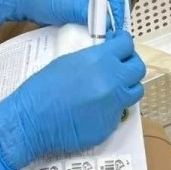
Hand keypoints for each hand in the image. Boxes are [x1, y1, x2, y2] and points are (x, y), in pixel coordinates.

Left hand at [0, 0, 128, 27]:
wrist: (22, 1)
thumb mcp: (74, 6)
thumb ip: (94, 16)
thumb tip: (110, 30)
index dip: (119, 14)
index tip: (118, 31)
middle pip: (111, 2)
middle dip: (112, 19)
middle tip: (114, 37)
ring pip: (102, 10)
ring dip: (103, 23)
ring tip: (106, 39)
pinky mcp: (78, 2)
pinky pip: (92, 14)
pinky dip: (94, 24)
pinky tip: (95, 35)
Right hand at [0, 32, 145, 169]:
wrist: (31, 121)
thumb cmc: (42, 88)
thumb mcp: (68, 61)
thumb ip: (93, 58)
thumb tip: (105, 57)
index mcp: (100, 59)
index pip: (127, 45)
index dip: (123, 44)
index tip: (120, 46)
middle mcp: (112, 81)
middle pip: (138, 68)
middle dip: (130, 65)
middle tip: (120, 67)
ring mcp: (114, 104)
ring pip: (135, 91)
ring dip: (126, 87)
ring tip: (113, 89)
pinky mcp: (110, 125)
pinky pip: (120, 112)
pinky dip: (112, 108)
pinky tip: (96, 109)